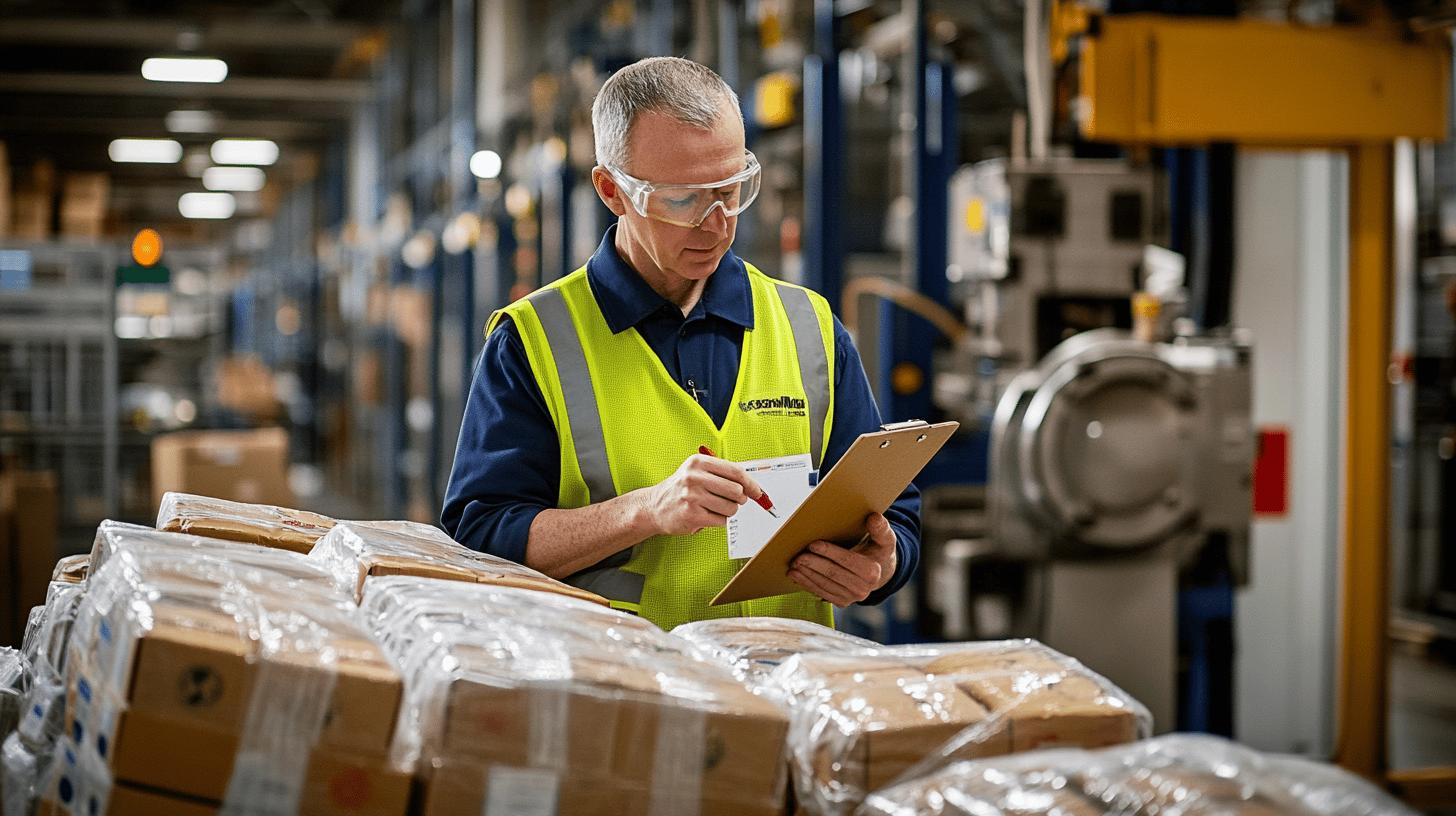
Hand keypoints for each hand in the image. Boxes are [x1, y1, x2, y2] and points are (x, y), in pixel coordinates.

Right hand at [638, 453, 765, 536]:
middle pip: (737, 490)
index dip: (752, 484)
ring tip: (713, 508)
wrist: (653, 506)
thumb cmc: (680, 489)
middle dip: (739, 499)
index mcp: (699, 462)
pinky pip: (721, 521)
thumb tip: (753, 487)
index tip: (758, 493)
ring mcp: (692, 496)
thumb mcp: (697, 472)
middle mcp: (694, 477)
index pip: (735, 471)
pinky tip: (705, 515)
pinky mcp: (692, 515)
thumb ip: (722, 474)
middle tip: (731, 500)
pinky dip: (718, 520)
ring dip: (728, 511)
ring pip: (731, 508)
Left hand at [787, 513, 897, 607]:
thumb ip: (880, 528)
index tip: (813, 544)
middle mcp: (863, 589)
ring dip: (807, 575)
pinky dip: (807, 584)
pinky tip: (796, 575)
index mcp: (872, 572)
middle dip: (814, 565)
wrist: (879, 573)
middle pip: (833, 574)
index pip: (847, 561)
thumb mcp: (885, 539)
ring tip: (793, 565)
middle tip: (798, 556)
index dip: (829, 552)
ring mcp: (851, 598)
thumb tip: (874, 517)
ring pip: (824, 585)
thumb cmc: (878, 552)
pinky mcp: (841, 602)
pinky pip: (821, 593)